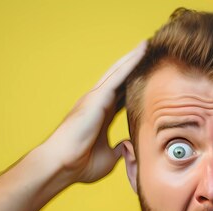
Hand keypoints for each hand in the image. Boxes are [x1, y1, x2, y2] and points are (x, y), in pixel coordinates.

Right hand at [40, 41, 145, 183]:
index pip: (122, 96)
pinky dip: (130, 62)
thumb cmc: (80, 164)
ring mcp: (96, 98)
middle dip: (134, 65)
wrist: (62, 165)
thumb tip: (129, 147)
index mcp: (102, 115)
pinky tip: (142, 51)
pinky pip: (118, 76)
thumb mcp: (109, 158)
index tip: (148, 77)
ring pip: (119, 72)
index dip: (134, 85)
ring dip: (134, 57)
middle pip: (120, 79)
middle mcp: (98, 103)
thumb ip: (120, 149)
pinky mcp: (97, 97)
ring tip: (148, 43)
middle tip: (150, 51)